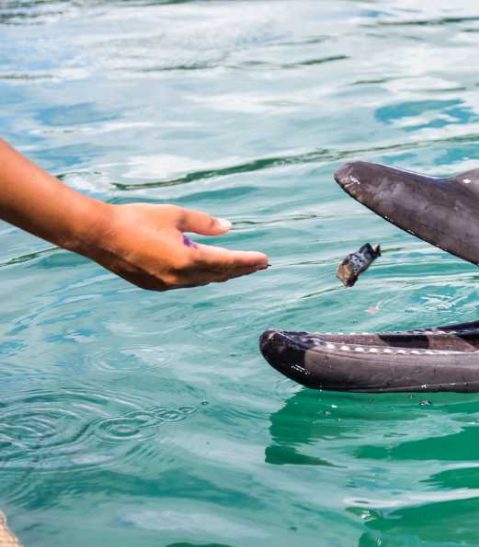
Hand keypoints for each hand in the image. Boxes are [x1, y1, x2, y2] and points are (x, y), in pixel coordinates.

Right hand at [77, 203, 268, 290]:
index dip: (248, 261)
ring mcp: (166, 284)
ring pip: (203, 281)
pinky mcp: (154, 285)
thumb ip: (203, 223)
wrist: (97, 234)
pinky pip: (186, 283)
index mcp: (187, 259)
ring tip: (240, 268)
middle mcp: (179, 277)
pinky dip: (201, 276)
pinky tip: (208, 270)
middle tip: (260, 265)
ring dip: (222, 274)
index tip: (265, 260)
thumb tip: (228, 227)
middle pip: (219, 275)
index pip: (227, 263)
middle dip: (240, 269)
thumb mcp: (174, 214)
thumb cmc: (136, 219)